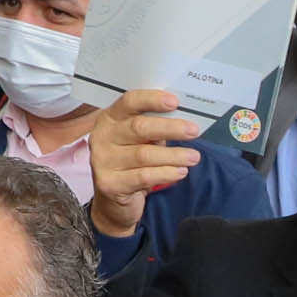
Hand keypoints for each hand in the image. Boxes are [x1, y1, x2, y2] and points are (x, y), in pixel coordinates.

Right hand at [85, 89, 201, 238]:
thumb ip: (154, 127)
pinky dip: (166, 173)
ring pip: (144, 154)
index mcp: (110, 118)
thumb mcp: (139, 139)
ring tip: (193, 157)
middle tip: (193, 131)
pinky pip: (143, 176)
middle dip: (170, 128)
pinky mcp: (109, 183)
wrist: (112, 196)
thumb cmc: (130, 160)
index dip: (152, 100)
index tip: (175, 102)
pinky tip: (180, 172)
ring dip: (174, 155)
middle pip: (139, 128)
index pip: (129, 102)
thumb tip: (184, 121)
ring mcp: (103, 161)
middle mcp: (103, 137)